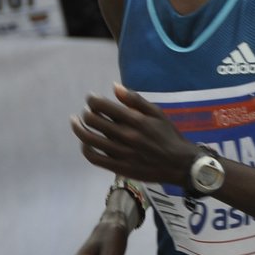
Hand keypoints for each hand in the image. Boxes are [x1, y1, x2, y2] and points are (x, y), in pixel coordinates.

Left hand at [70, 83, 200, 186]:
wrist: (179, 164)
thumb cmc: (168, 135)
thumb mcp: (157, 113)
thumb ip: (135, 100)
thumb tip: (114, 86)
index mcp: (135, 120)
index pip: (103, 106)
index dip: (92, 100)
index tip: (90, 98)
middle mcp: (125, 136)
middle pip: (93, 121)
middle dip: (86, 113)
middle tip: (86, 111)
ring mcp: (121, 153)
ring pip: (89, 139)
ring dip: (79, 129)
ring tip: (76, 123)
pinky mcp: (119, 167)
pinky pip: (95, 158)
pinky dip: (86, 149)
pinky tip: (85, 143)